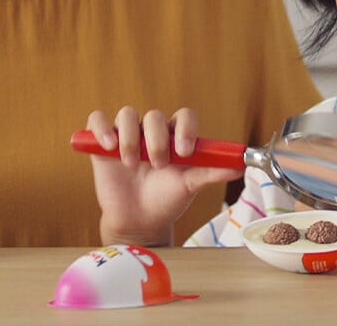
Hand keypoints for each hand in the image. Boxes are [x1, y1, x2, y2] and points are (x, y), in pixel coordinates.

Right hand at [86, 106, 242, 245]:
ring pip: (127, 114)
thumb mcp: (189, 186)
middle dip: (156, 138)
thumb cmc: (166, 201)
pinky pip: (97, 119)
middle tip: (158, 163)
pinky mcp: (101, 143)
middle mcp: (151, 132)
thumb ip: (211, 173)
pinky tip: (109, 146)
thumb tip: (239, 166)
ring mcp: (126, 136)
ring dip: (129, 136)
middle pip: (153, 116)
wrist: (138, 222)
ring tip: (131, 162)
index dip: (185, 128)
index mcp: (176, 137)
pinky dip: (101, 128)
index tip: (185, 151)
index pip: (183, 116)